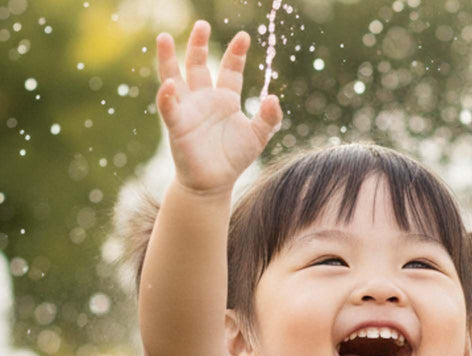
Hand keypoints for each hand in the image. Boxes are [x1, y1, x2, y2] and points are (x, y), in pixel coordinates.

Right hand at [156, 20, 281, 193]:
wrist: (214, 184)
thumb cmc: (234, 158)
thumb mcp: (257, 137)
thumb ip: (269, 118)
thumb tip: (274, 98)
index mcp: (225, 98)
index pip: (230, 69)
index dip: (236, 53)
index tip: (244, 36)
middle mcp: (204, 98)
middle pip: (198, 65)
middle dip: (198, 44)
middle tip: (202, 24)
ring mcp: (188, 109)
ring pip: (175, 77)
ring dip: (169, 59)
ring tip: (165, 38)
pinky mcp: (177, 125)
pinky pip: (169, 106)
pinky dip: (167, 95)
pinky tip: (170, 85)